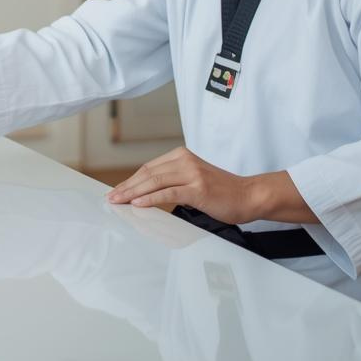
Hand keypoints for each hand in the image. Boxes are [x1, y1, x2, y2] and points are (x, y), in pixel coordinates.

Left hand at [105, 146, 258, 223]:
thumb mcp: (194, 179)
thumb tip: (147, 193)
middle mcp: (185, 161)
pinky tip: (138, 204)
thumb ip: (173, 181)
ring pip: (154, 182)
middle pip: (147, 173)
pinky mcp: (197, 189)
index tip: (116, 191)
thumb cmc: (222, 192)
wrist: (249, 195)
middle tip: (111, 198)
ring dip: (132, 193)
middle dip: (126, 187)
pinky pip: (168, 193)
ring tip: (118, 201)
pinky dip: (150, 199)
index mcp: (182, 156)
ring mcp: (192, 174)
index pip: (148, 168)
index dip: (130, 180)